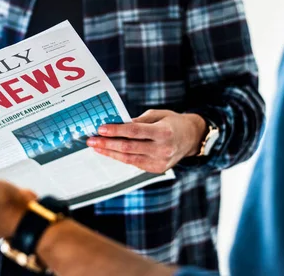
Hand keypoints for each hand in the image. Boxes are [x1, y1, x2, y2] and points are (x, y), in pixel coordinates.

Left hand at [87, 110, 206, 173]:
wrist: (191, 138)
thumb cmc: (172, 122)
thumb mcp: (158, 114)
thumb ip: (138, 121)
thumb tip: (117, 124)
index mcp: (163, 132)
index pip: (134, 131)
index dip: (116, 131)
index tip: (101, 129)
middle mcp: (162, 148)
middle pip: (129, 147)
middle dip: (107, 144)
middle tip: (91, 140)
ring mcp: (160, 161)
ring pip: (129, 159)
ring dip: (110, 153)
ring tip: (97, 147)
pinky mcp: (157, 169)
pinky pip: (135, 163)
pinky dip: (121, 158)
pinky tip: (110, 152)